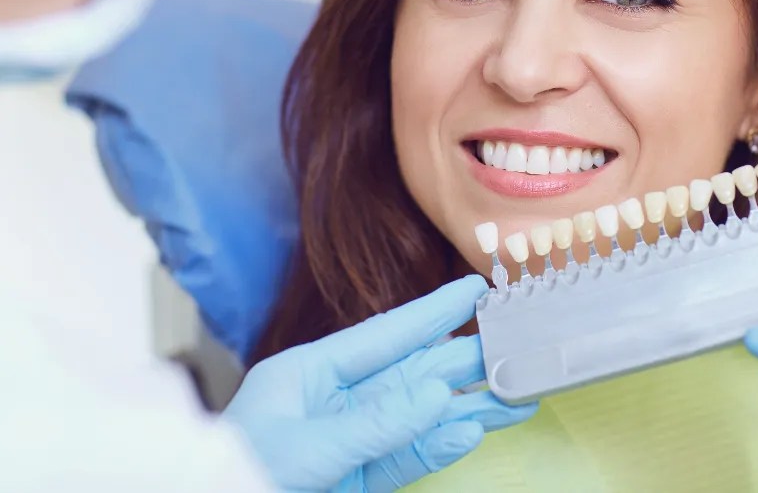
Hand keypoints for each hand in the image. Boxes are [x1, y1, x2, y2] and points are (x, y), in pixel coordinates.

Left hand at [224, 275, 536, 491]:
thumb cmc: (239, 475)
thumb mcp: (306, 446)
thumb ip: (375, 422)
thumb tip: (440, 395)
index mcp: (310, 372)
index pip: (385, 334)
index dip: (433, 311)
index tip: (475, 287)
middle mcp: (336, 400)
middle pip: (413, 374)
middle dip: (464, 359)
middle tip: (515, 344)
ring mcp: (350, 440)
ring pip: (420, 417)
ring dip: (467, 407)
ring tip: (516, 396)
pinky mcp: (358, 478)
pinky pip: (406, 457)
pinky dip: (439, 447)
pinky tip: (474, 431)